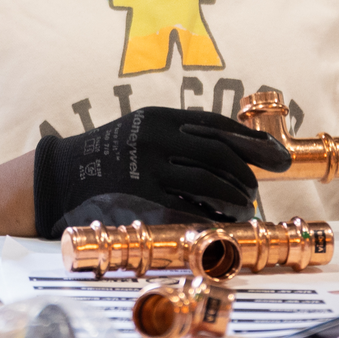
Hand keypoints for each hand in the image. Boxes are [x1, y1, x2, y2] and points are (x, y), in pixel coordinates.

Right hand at [31, 106, 288, 238]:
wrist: (62, 175)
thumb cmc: (109, 156)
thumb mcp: (142, 132)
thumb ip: (178, 136)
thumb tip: (228, 150)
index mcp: (160, 116)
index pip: (217, 124)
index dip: (251, 140)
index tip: (276, 155)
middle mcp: (157, 135)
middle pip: (220, 153)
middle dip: (248, 172)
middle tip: (258, 189)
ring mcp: (148, 164)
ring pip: (209, 181)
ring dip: (234, 197)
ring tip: (245, 207)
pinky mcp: (141, 192)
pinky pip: (187, 205)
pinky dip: (209, 214)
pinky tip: (221, 221)